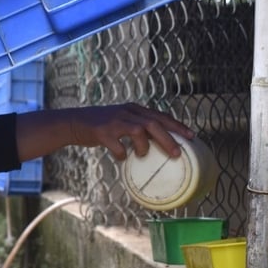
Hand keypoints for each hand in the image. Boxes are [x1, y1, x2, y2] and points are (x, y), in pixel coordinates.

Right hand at [67, 103, 192, 159]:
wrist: (75, 122)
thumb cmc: (103, 125)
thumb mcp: (123, 120)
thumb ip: (139, 127)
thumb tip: (158, 142)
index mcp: (134, 109)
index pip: (160, 115)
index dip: (177, 125)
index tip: (191, 136)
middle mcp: (127, 112)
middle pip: (153, 123)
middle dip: (168, 139)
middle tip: (177, 153)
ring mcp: (115, 121)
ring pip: (139, 130)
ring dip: (144, 146)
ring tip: (142, 155)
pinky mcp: (102, 132)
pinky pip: (118, 146)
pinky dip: (122, 154)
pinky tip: (120, 158)